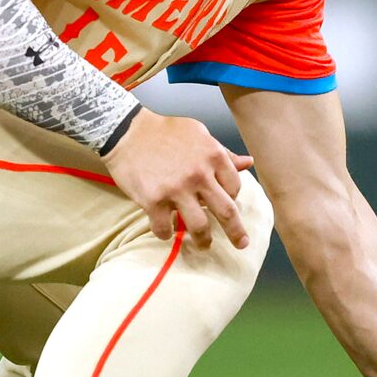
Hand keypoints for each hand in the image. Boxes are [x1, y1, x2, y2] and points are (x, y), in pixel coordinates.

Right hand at [106, 113, 252, 250]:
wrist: (127, 131)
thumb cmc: (165, 131)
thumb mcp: (199, 134)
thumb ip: (223, 153)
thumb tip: (248, 163)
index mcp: (214, 156)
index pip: (235, 187)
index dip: (233, 198)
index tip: (227, 203)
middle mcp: (199, 175)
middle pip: (226, 212)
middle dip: (236, 232)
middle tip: (241, 244)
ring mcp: (176, 189)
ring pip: (199, 226)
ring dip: (203, 241)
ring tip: (203, 245)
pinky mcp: (154, 200)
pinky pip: (165, 228)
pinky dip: (166, 234)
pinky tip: (166, 232)